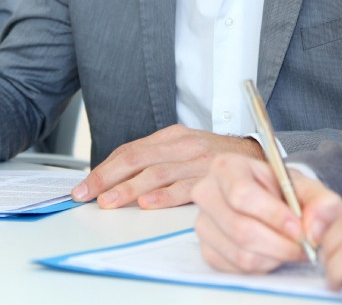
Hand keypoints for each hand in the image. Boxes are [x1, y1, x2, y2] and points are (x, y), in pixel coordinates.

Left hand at [71, 125, 263, 208]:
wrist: (257, 156)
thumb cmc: (215, 157)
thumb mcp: (184, 147)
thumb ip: (155, 158)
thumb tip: (117, 178)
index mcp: (171, 136)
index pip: (130, 150)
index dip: (104, 169)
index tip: (85, 186)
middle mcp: (181, 145)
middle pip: (136, 159)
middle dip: (107, 178)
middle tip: (87, 195)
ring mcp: (196, 160)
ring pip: (156, 173)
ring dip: (129, 189)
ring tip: (109, 203)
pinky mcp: (211, 177)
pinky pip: (184, 188)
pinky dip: (165, 196)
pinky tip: (148, 204)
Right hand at [193, 153, 341, 271]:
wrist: (272, 202)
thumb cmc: (283, 191)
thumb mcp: (307, 187)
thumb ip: (321, 202)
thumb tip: (314, 229)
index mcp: (227, 167)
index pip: (242, 194)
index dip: (273, 216)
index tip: (298, 229)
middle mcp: (208, 193)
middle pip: (241, 229)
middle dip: (280, 244)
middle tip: (303, 247)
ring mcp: (204, 223)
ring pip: (241, 253)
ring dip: (274, 257)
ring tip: (290, 248)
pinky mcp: (208, 249)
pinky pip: (236, 269)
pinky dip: (262, 267)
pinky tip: (273, 253)